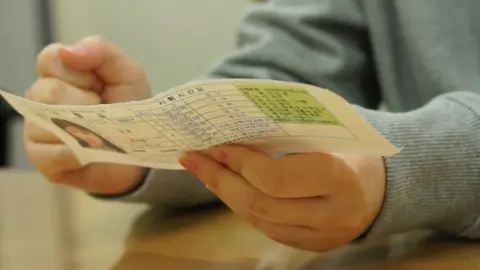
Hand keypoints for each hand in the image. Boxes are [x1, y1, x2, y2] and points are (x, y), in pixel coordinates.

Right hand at [24, 36, 150, 194]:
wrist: (143, 152)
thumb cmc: (132, 111)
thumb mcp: (128, 74)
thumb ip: (101, 51)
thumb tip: (67, 52)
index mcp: (61, 75)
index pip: (50, 59)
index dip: (79, 74)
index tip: (100, 86)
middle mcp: (43, 99)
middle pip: (46, 91)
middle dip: (84, 103)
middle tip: (104, 113)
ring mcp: (38, 129)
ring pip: (44, 121)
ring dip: (81, 128)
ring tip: (100, 134)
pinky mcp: (42, 159)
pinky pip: (48, 152)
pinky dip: (74, 152)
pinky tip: (90, 153)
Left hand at [178, 145, 385, 251]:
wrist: (383, 185)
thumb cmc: (354, 148)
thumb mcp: (330, 130)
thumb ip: (288, 129)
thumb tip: (235, 126)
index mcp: (341, 178)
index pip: (276, 178)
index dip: (241, 163)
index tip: (218, 146)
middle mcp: (333, 215)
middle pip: (261, 204)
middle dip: (221, 180)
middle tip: (195, 158)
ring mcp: (322, 237)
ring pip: (259, 220)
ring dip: (225, 194)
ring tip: (204, 171)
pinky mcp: (312, 245)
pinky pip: (267, 228)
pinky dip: (242, 206)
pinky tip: (227, 188)